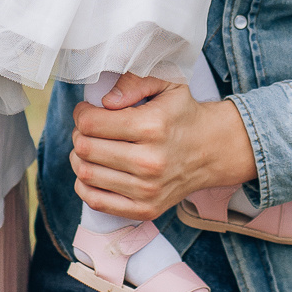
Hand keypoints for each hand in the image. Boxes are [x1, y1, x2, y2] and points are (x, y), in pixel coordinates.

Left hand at [70, 80, 257, 220]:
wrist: (212, 150)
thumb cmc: (182, 114)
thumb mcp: (166, 83)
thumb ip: (134, 82)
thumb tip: (105, 101)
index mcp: (152, 126)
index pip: (91, 123)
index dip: (81, 113)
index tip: (87, 110)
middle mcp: (150, 162)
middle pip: (85, 149)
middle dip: (79, 134)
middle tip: (89, 128)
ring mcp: (147, 190)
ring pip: (86, 174)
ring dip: (79, 158)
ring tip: (92, 147)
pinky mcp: (145, 210)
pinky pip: (96, 202)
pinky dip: (85, 185)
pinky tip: (96, 170)